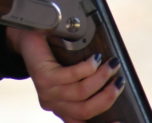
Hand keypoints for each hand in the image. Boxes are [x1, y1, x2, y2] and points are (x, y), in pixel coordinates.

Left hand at [8, 28, 125, 121]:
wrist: (30, 37)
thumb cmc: (57, 55)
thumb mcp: (75, 76)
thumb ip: (88, 85)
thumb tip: (115, 86)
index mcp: (62, 109)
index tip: (121, 121)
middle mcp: (54, 105)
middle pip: (86, 110)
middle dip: (107, 97)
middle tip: (119, 81)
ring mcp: (47, 92)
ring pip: (82, 92)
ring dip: (101, 78)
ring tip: (111, 65)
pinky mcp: (44, 77)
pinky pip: (72, 76)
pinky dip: (88, 68)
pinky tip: (95, 59)